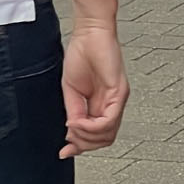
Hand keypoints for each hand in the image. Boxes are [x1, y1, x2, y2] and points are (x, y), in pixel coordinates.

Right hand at [59, 23, 128, 157]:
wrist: (89, 32)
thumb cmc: (81, 54)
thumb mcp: (71, 91)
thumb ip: (74, 112)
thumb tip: (71, 132)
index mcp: (102, 104)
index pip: (99, 136)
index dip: (81, 147)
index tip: (64, 151)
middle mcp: (113, 103)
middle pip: (104, 140)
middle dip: (83, 145)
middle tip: (68, 141)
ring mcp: (118, 98)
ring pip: (108, 134)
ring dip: (86, 137)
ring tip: (72, 127)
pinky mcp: (119, 90)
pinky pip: (109, 120)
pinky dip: (91, 127)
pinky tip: (77, 121)